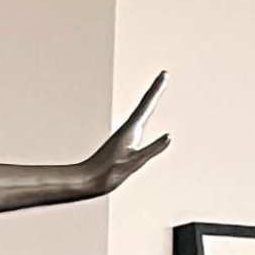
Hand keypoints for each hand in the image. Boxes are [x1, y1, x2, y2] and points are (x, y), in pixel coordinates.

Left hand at [83, 71, 169, 185]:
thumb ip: (151, 150)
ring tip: (155, 93)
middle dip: (155, 90)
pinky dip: (143, 117)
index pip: (147, 104)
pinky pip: (137, 125)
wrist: (86, 180)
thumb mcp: (133, 162)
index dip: (156, 89)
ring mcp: (124, 136)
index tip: (164, 74)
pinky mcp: (122, 143)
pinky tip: (142, 121)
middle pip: (145, 105)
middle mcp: (127, 129)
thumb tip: (169, 137)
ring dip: (149, 102)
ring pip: (140, 113)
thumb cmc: (106, 174)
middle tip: (164, 76)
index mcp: (130, 130)